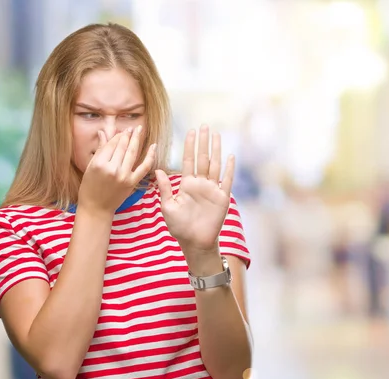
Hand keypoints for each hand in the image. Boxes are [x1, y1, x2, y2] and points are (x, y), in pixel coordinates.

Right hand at [78, 126, 155, 214]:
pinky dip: (150, 156)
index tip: (123, 130)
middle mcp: (112, 169)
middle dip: (128, 135)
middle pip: (122, 147)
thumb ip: (100, 149)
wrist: (97, 208)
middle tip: (133, 128)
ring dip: (137, 140)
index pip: (111, 144)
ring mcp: (123, 176)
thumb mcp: (90, 167)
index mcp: (99, 163)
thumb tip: (103, 132)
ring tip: (140, 130)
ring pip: (132, 153)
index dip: (118, 136)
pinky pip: (144, 167)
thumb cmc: (89, 188)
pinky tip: (153, 146)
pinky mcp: (132, 182)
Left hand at [155, 124, 234, 252]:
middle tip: (204, 126)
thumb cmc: (180, 227)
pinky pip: (227, 180)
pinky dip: (229, 169)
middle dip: (203, 142)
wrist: (195, 243)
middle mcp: (200, 184)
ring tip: (217, 135)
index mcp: (187, 184)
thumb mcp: (168, 207)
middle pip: (203, 158)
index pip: (189, 160)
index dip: (190, 146)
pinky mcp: (222, 198)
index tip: (190, 131)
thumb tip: (157, 170)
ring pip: (215, 165)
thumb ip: (165, 188)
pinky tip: (230, 156)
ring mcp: (212, 190)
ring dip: (216, 150)